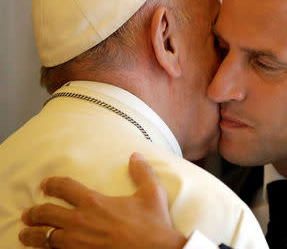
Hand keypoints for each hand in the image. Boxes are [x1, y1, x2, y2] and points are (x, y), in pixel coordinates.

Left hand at [19, 153, 186, 248]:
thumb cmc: (153, 224)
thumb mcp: (152, 193)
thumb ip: (142, 172)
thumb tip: (136, 155)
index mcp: (95, 202)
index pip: (65, 188)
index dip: (52, 184)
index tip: (45, 184)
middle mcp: (80, 222)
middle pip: (47, 213)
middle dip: (35, 212)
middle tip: (28, 213)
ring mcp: (77, 244)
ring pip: (45, 237)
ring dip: (32, 234)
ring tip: (24, 233)